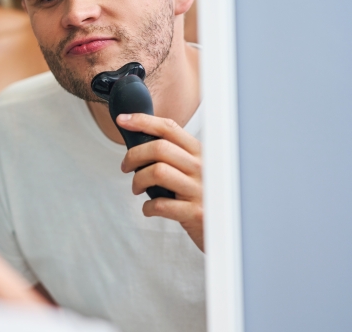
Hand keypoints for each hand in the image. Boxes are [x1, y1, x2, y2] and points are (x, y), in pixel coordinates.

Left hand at [117, 113, 203, 251]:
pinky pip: (160, 204)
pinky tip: (149, 209)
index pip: (169, 128)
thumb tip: (139, 143)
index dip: (143, 121)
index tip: (123, 120)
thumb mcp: (195, 171)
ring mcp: (200, 190)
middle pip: (159, 148)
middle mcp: (202, 167)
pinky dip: (147, 207)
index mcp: (200, 153)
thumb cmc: (203, 198)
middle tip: (126, 166)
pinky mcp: (196, 212)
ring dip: (138, 180)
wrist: (227, 231)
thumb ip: (175, 156)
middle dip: (133, 155)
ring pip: (157, 172)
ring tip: (137, 188)